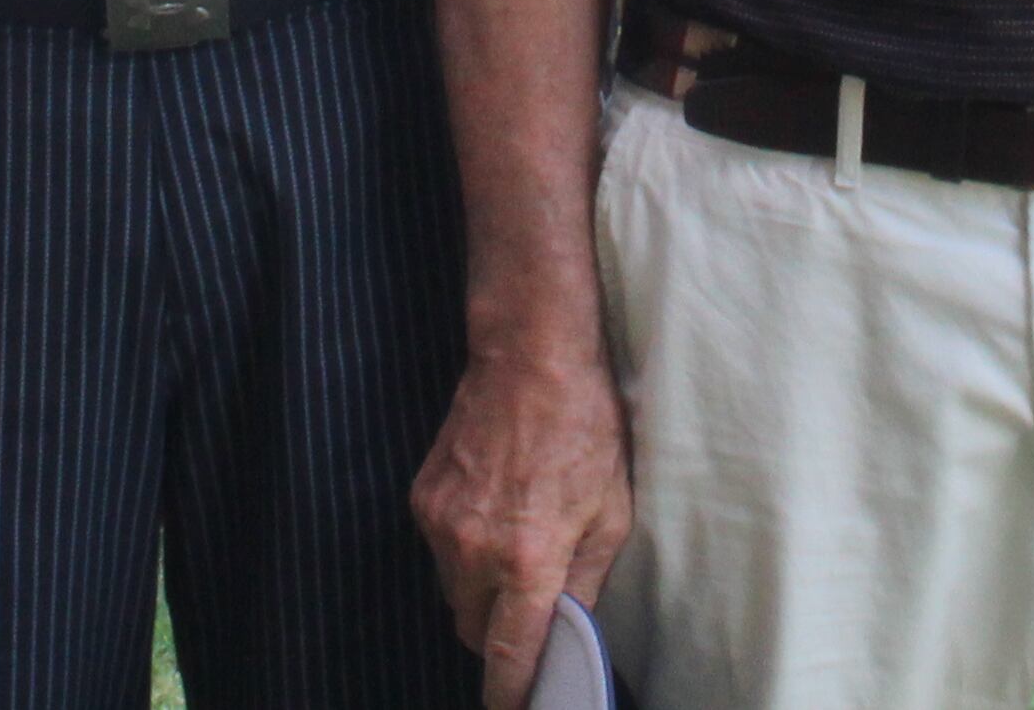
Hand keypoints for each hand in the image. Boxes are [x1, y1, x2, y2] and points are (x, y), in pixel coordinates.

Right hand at [413, 344, 634, 709]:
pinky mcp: (422, 499)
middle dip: (498, 635)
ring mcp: (441, 524)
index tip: (515, 709)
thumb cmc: (583, 430)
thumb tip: (570, 626)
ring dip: (481, 590)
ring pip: (454, 592)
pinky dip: (464, 550)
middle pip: (473, 631)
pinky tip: (495, 510)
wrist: (529, 359)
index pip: (508, 654)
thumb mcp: (610, 513)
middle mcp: (474, 550)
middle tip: (529, 611)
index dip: (510, 692)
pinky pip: (441, 551)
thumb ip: (585, 582)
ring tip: (516, 542)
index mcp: (527, 559)